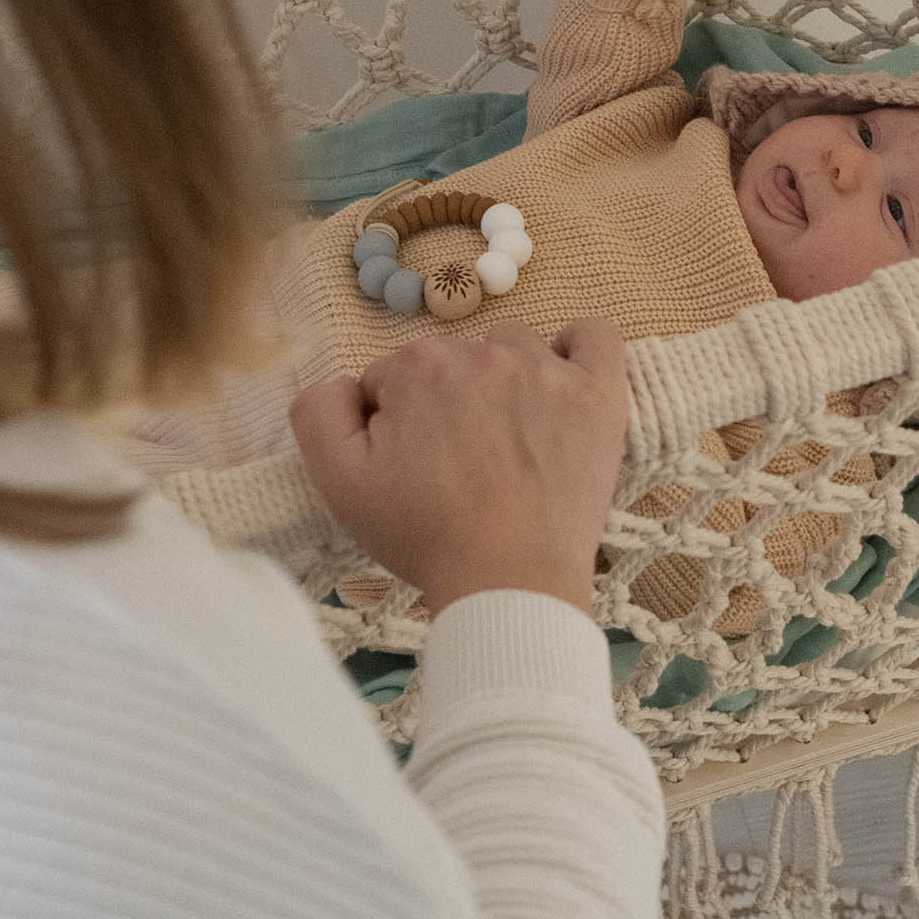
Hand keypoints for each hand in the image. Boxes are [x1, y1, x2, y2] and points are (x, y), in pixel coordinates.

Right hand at [289, 321, 629, 618]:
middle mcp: (483, 352)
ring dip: (501, 382)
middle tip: (453, 469)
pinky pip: (595, 337)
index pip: (392, 379)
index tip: (408, 469)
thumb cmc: (424, 534)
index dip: (392, 425)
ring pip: (512, 349)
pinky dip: (578, 349)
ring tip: (504, 443)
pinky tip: (563, 380)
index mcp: (419, 367)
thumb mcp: (339, 483)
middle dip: (443, 404)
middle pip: (450, 363)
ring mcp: (548, 369)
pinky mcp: (599, 394)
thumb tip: (345, 384)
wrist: (508, 581)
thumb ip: (320, 412)